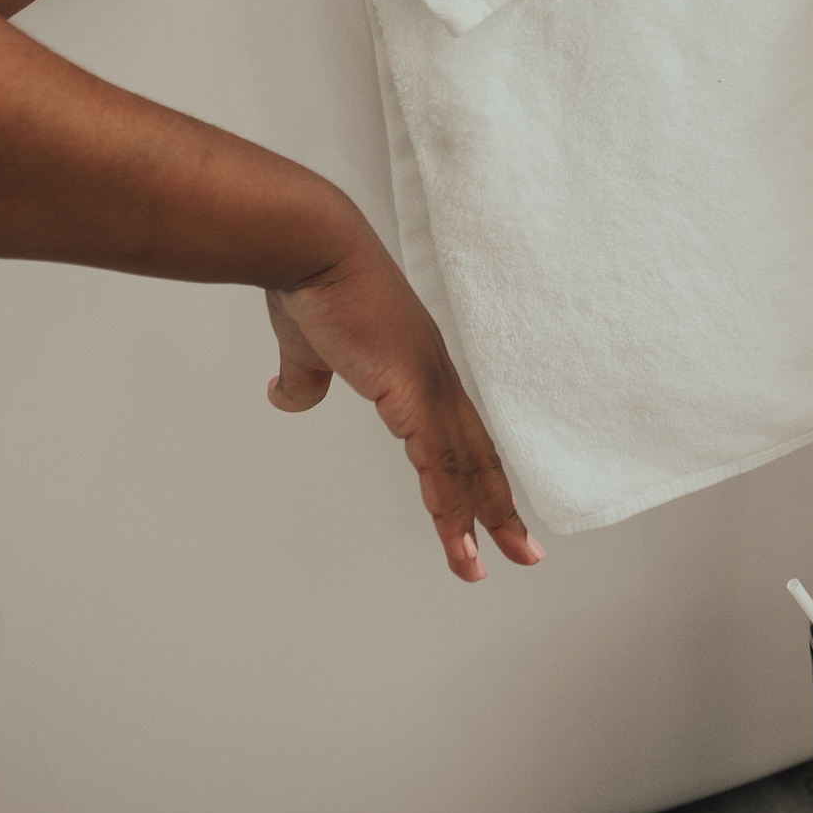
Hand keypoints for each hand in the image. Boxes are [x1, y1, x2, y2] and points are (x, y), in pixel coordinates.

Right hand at [264, 236, 542, 582]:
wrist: (310, 247)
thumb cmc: (309, 284)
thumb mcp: (305, 347)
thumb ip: (305, 378)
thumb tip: (288, 397)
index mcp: (417, 367)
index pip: (458, 433)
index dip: (476, 474)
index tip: (492, 511)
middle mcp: (434, 377)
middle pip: (477, 455)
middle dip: (499, 507)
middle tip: (524, 551)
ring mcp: (427, 382)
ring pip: (463, 466)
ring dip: (478, 519)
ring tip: (488, 565)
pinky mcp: (409, 389)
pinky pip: (437, 460)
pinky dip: (450, 503)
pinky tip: (458, 537)